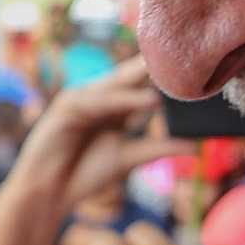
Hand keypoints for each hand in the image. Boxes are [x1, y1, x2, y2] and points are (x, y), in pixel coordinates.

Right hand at [12, 55, 187, 211]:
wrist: (49, 193)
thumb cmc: (84, 175)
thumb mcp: (129, 158)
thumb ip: (158, 148)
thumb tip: (195, 146)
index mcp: (113, 108)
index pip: (141, 85)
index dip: (163, 76)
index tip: (195, 68)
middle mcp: (98, 99)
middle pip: (130, 77)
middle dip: (153, 65)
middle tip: (185, 52)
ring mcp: (81, 99)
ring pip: (116, 84)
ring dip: (144, 79)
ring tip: (173, 74)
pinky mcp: (67, 107)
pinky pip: (101, 100)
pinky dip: (125, 100)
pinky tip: (149, 101)